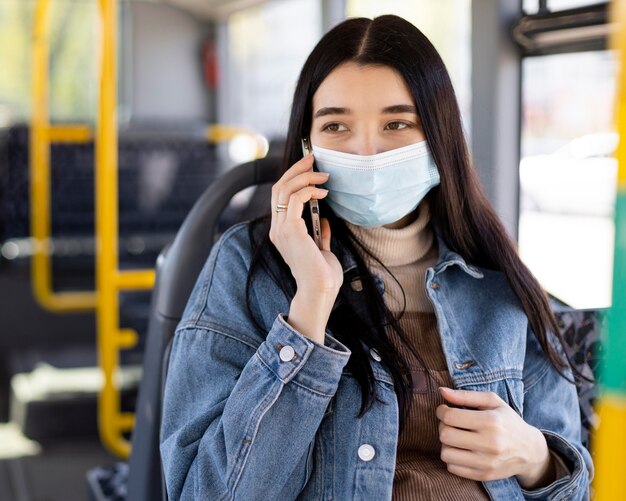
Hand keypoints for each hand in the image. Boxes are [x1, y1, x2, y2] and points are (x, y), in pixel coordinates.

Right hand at [269, 154, 342, 342]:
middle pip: (278, 188)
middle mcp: (277, 229)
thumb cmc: (322, 276)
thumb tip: (323, 219)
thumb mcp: (322, 250)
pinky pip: (295, 199)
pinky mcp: (290, 230)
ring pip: (285, 189)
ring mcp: (281, 229)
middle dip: (296, 170)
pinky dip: (309, 190)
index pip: (280, 197)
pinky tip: (323, 193)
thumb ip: (320, 234)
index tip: (310, 169)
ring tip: (323, 175)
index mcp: (282, 232)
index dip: (293, 178)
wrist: (320, 291)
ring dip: (304, 177)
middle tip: (312, 159)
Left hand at [436, 387, 554, 488]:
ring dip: (446, 444)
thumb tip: (441, 391)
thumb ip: (466, 395)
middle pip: (446, 435)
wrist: (529, 450)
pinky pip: (452, 468)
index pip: (450, 417)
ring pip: (446, 454)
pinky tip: (461, 450)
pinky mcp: (484, 475)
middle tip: (449, 423)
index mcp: (491, 421)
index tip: (444, 410)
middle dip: (442, 426)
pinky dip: (452, 458)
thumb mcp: (492, 401)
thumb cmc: (507, 421)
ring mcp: (487, 463)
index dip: (441, 411)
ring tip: (455, 437)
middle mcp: (490, 444)